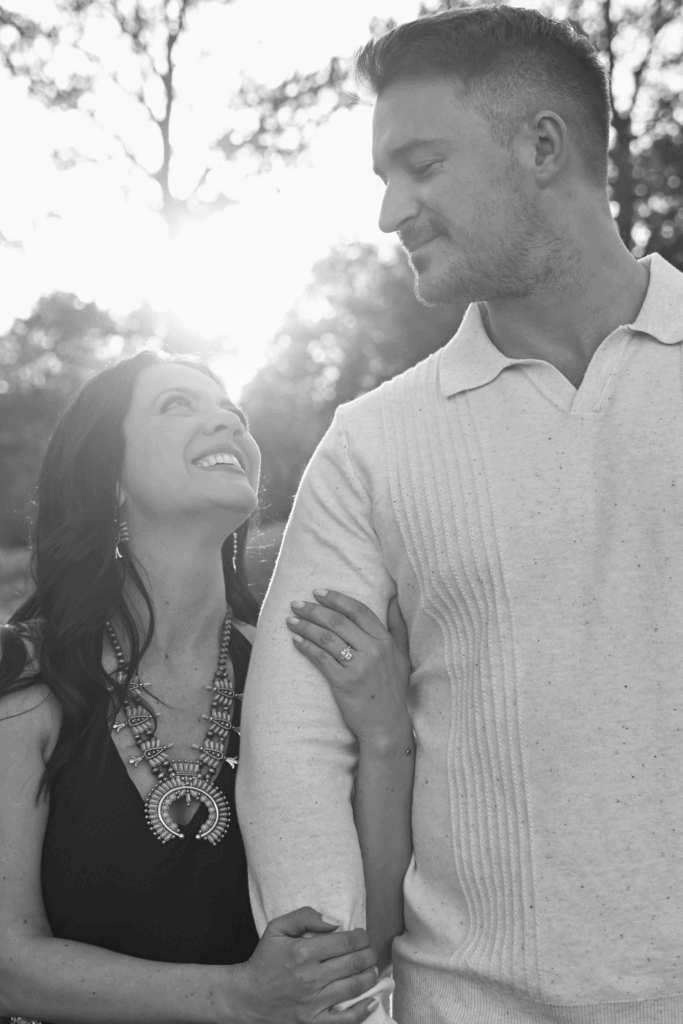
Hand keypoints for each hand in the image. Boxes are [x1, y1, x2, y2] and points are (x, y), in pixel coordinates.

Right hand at [233, 906, 379, 1023]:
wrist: (247, 997)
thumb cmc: (264, 960)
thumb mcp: (277, 928)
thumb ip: (305, 917)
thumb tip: (335, 921)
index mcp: (302, 951)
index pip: (345, 942)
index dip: (360, 936)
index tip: (362, 935)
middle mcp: (310, 977)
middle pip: (353, 963)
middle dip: (369, 954)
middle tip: (370, 951)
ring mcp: (312, 1002)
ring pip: (354, 987)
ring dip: (369, 975)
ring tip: (371, 969)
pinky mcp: (313, 1022)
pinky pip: (345, 1019)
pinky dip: (363, 1010)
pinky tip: (373, 999)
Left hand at [286, 589, 410, 745]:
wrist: (386, 725)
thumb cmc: (393, 690)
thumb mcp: (402, 656)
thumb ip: (398, 626)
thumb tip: (393, 598)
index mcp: (385, 641)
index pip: (358, 611)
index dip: (337, 598)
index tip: (318, 592)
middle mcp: (373, 650)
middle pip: (339, 621)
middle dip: (314, 609)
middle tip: (296, 604)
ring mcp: (359, 666)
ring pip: (327, 637)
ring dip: (305, 626)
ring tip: (291, 620)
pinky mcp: (344, 682)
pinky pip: (320, 658)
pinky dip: (306, 646)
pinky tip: (295, 640)